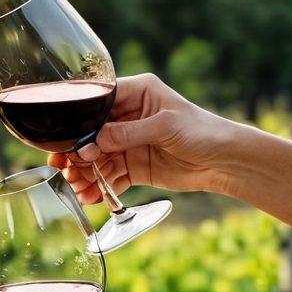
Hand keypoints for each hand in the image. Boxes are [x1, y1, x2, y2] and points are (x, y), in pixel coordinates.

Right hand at [49, 73, 238, 202]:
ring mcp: (129, 143)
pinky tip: (91, 198)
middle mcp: (128, 116)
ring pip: (98, 159)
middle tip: (67, 171)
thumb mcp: (165, 126)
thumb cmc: (202, 131)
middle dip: (78, 154)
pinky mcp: (135, 166)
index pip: (98, 103)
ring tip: (77, 189)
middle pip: (92, 135)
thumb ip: (128, 133)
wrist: (225, 161)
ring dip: (86, 174)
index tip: (68, 141)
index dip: (80, 122)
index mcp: (136, 93)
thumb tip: (93, 143)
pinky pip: (111, 177)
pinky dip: (101, 188)